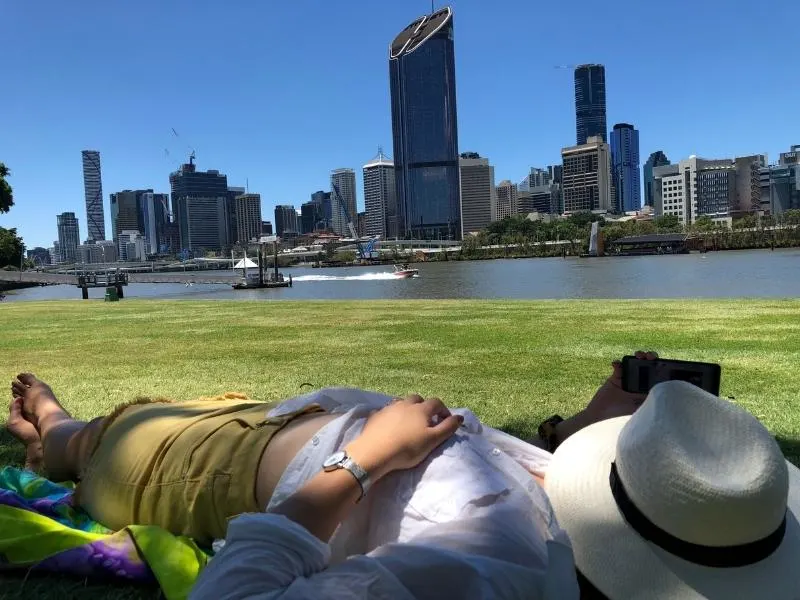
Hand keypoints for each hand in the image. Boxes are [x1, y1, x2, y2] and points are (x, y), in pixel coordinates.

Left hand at [346, 395, 461, 479]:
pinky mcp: (375, 415)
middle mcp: (405, 403)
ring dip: (407, 408)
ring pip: (401, 402)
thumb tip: (460, 417)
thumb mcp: (432, 440)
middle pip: (418, 399)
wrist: (375, 452)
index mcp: (421, 409)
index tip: (445, 421)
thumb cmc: (408, 448)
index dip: (443, 410)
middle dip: (424, 406)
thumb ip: (448, 428)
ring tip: (408, 421)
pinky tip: (390, 424)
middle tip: (426, 420)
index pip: (437, 403)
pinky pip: (385, 410)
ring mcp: (388, 408)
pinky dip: (391, 414)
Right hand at [551, 351, 658, 446]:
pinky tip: (617, 364)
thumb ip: (653, 400)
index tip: (665, 362)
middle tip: (650, 356)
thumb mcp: (643, 409)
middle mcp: (640, 385)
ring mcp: (628, 380)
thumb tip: (669, 390)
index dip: (663, 367)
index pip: (660, 377)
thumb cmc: (623, 417)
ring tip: (638, 355)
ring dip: (636, 357)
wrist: (601, 418)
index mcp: (650, 392)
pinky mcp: (616, 378)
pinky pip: (618, 366)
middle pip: (649, 367)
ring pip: (635, 364)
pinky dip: (618, 363)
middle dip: (651, 358)